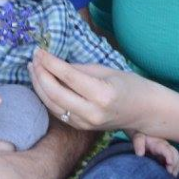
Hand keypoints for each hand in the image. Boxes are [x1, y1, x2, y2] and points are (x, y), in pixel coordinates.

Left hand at [28, 48, 153, 132]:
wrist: (145, 111)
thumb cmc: (129, 85)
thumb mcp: (106, 70)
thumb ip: (79, 69)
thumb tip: (53, 63)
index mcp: (102, 94)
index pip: (67, 76)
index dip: (49, 62)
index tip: (38, 50)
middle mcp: (92, 112)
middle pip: (55, 92)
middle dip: (39, 73)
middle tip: (33, 58)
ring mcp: (86, 123)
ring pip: (52, 104)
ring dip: (39, 85)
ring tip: (33, 68)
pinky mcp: (81, 127)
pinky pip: (58, 111)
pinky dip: (46, 96)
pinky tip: (42, 83)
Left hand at [126, 129, 178, 175]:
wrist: (143, 136)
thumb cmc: (141, 137)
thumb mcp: (138, 138)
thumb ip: (138, 144)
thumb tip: (140, 154)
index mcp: (158, 143)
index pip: (166, 149)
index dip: (169, 155)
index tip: (169, 162)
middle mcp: (166, 147)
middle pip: (175, 154)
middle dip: (174, 163)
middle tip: (170, 173)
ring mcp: (168, 152)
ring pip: (177, 159)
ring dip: (176, 167)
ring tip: (172, 176)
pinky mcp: (168, 157)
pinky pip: (176, 162)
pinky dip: (176, 169)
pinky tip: (172, 176)